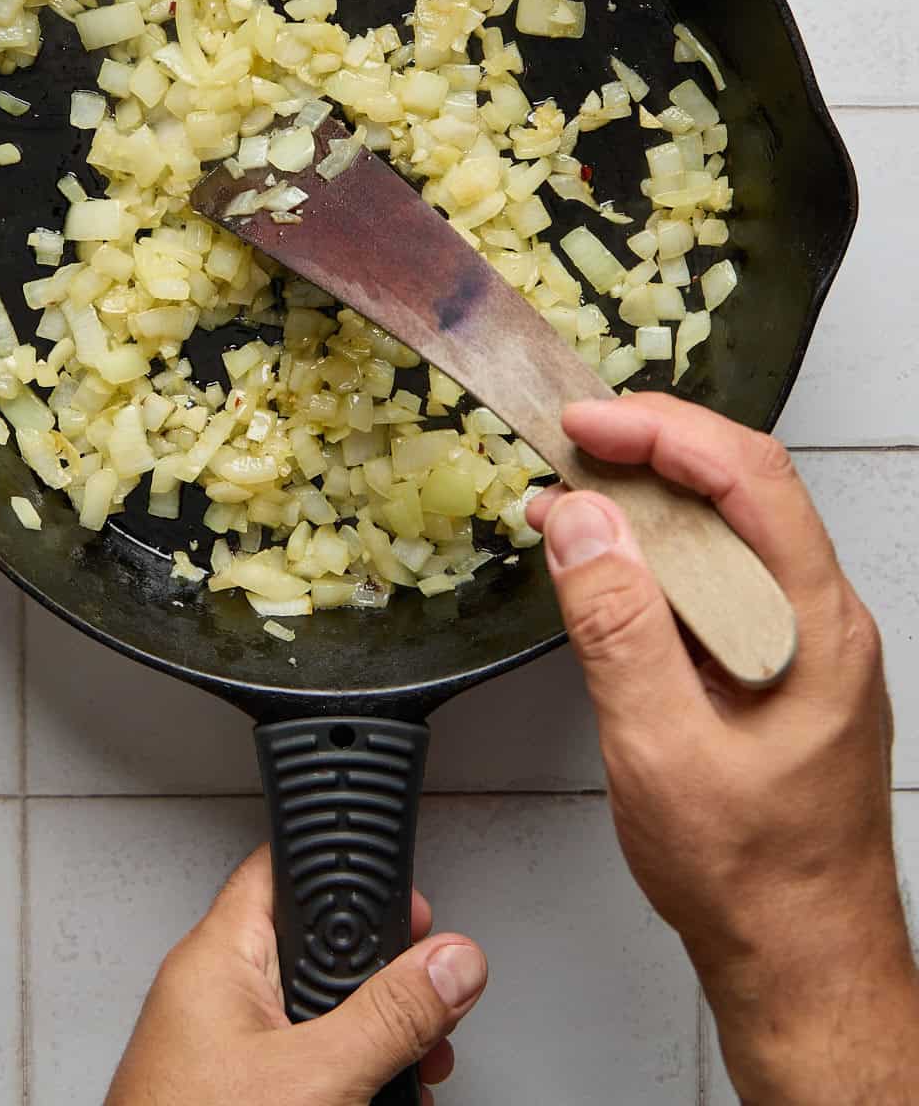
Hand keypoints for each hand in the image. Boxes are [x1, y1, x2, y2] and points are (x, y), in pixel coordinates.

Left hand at [105, 843, 486, 1105]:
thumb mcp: (316, 1075)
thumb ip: (390, 1015)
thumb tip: (450, 963)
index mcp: (215, 957)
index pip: (283, 870)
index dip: (349, 875)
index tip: (412, 905)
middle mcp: (210, 995)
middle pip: (314, 948)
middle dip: (379, 976)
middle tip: (427, 997)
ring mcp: (216, 1049)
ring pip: (312, 1014)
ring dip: (371, 1035)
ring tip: (416, 1062)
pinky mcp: (226, 1091)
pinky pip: (297, 1059)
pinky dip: (342, 1072)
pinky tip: (375, 1099)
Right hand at [525, 394, 918, 1105]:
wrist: (804, 963)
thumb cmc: (751, 878)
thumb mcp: (662, 749)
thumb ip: (618, 628)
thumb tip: (581, 522)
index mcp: (816, 626)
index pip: (751, 477)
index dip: (663, 432)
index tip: (586, 424)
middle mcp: (821, 621)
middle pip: (743, 490)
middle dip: (650, 452)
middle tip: (567, 447)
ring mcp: (803, 645)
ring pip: (729, 534)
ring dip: (649, 505)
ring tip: (570, 500)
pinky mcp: (775, 671)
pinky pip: (720, 582)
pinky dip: (658, 557)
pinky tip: (607, 569)